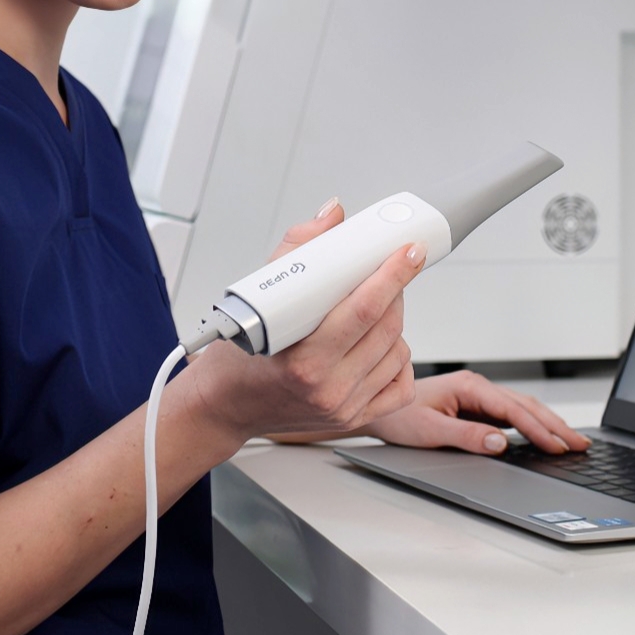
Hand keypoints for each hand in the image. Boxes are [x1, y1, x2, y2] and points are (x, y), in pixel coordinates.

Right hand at [179, 199, 419, 445]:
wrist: (226, 405)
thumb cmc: (239, 355)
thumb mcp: (257, 295)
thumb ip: (298, 248)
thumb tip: (332, 215)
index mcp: (302, 359)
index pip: (363, 310)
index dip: (393, 275)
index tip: (408, 252)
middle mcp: (326, 388)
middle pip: (387, 327)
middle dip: (394, 290)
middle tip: (386, 272)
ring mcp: (343, 407)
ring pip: (399, 352)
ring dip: (395, 323)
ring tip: (372, 310)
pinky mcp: (353, 418)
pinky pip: (401, 386)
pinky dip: (398, 360)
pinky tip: (379, 346)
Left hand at [363, 370, 590, 455]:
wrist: (378, 409)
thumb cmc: (399, 417)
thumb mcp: (431, 431)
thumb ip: (467, 436)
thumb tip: (501, 443)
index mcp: (470, 387)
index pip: (513, 410)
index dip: (539, 429)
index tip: (558, 446)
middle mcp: (477, 388)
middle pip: (525, 406)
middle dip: (555, 426)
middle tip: (581, 445)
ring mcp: (478, 397)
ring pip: (522, 409)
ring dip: (548, 425)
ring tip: (572, 441)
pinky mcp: (477, 407)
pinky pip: (511, 416)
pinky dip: (532, 426)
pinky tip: (544, 437)